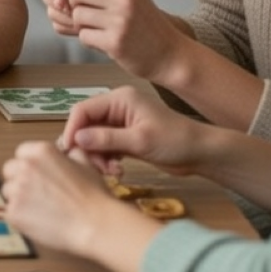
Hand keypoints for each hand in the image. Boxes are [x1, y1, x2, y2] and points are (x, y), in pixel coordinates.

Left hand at [1, 139, 116, 257]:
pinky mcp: (13, 212)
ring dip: (20, 198)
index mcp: (40, 151)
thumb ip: (69, 153)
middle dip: (20, 179)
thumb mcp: (85, 164)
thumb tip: (65, 153)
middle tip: (38, 193)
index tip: (38, 174)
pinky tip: (39, 220)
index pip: (21, 153)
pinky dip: (21, 217)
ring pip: (9, 192)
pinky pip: (10, 212)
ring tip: (41, 208)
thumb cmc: (94, 195)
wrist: (95, 224)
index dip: (30, 164)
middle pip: (10, 170)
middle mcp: (25, 167)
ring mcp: (17, 190)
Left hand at [60, 0, 181, 79]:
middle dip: (73, 4)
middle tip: (84, 15)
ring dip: (81, 24)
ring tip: (97, 29)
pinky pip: (84, 35)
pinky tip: (104, 42)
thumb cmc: (145, 25)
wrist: (170, 55)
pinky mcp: (115, 42)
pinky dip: (89, 40)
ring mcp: (121, 20)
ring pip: (77, 14)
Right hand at [61, 84, 205, 177]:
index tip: (69, 151)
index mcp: (120, 99)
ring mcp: (120, 122)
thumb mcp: (139, 140)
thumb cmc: (175, 141)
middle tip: (97, 168)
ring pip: (93, 139)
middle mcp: (117, 107)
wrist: (200, 154)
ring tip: (112, 172)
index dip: (72, 129)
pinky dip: (106, 160)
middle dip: (88, 148)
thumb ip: (106, 139)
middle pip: (86, 125)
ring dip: (98, 157)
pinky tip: (118, 171)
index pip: (83, 110)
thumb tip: (76, 139)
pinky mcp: (125, 136)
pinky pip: (104, 147)